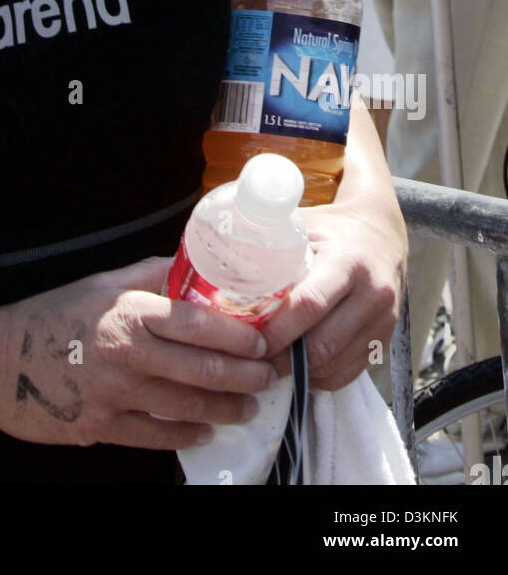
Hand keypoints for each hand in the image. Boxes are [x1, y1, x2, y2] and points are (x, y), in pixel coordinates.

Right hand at [0, 256, 277, 449]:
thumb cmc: (50, 316)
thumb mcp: (100, 283)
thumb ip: (150, 275)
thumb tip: (192, 265)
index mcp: (129, 311)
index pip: (199, 323)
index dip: (239, 335)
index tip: (262, 340)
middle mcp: (127, 352)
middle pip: (204, 369)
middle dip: (246, 377)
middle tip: (269, 377)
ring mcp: (114, 394)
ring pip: (187, 406)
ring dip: (225, 409)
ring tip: (246, 407)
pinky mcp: (100, 427)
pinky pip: (156, 436)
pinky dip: (186, 434)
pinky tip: (204, 430)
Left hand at [260, 197, 405, 390]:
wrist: (384, 235)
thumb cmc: (333, 229)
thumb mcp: (303, 223)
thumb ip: (267, 238)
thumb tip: (213, 249)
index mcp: (347, 262)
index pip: (310, 304)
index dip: (277, 329)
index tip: (248, 339)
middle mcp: (372, 294)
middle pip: (323, 344)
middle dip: (283, 358)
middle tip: (251, 360)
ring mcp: (384, 321)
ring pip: (334, 365)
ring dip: (299, 373)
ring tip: (269, 363)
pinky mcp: (386, 340)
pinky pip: (347, 374)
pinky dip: (319, 376)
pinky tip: (299, 365)